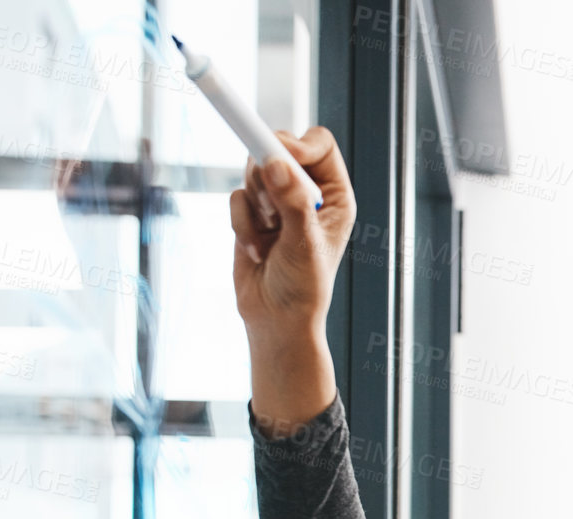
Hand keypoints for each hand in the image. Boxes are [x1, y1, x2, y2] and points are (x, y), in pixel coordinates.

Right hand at [229, 127, 355, 345]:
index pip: (320, 145)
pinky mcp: (252, 213)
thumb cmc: (303, 287)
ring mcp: (279, 201)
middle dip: (268, 176)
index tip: (279, 158)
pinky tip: (256, 250)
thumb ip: (292, 201)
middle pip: (280, 148)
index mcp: (335, 196)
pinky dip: (240, 222)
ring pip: (254, 171)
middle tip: (270, 208)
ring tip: (269, 237)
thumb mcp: (303, 243)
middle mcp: (309, 193)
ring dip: (255, 204)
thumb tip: (276, 163)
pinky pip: (236, 196)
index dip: (298, 145)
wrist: (276, 318)